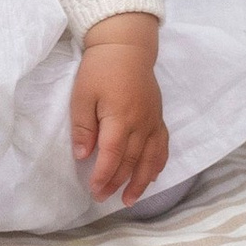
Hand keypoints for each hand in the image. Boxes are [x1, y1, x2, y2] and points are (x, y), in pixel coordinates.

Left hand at [72, 16, 170, 208]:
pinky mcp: (159, 116)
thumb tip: (83, 156)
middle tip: (104, 198)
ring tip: (131, 199)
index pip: (113, 156)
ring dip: (141, 181)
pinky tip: (152, 175)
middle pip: (131, 161)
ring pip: (151, 158)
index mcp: (120, 118)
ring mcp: (153, 121)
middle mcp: (141, 123)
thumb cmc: (100, 68)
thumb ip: (83, 127)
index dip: (103, 176)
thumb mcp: (82, 94)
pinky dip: (158, 163)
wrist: (127, 46)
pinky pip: (163, 145)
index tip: (94, 191)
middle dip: (117, 183)